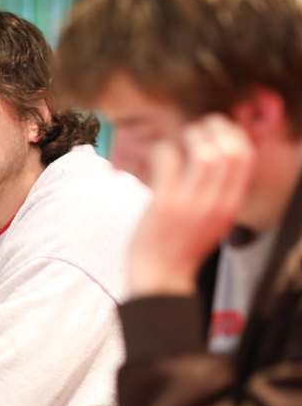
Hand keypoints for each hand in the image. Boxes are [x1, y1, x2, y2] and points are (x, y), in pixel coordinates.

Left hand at [129, 114, 254, 295]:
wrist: (161, 276)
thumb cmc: (180, 247)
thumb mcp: (211, 220)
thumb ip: (217, 193)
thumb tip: (213, 159)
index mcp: (231, 205)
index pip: (246, 158)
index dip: (233, 135)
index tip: (218, 129)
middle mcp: (217, 203)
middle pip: (231, 150)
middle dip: (215, 128)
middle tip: (197, 128)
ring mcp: (192, 203)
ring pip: (204, 152)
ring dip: (191, 136)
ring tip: (178, 140)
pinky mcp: (166, 203)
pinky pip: (169, 160)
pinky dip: (164, 149)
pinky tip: (159, 156)